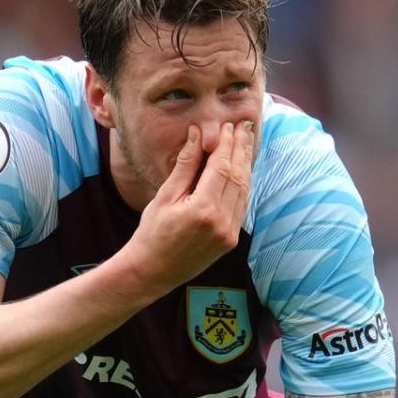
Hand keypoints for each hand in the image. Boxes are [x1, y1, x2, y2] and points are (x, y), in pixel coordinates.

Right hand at [125, 120, 253, 294]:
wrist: (153, 271)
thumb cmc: (152, 233)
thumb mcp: (165, 196)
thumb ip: (185, 165)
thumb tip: (198, 135)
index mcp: (202, 210)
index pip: (222, 168)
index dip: (227, 144)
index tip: (229, 126)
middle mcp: (221, 222)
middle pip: (237, 176)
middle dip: (240, 149)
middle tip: (243, 127)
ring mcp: (228, 233)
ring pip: (244, 191)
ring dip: (245, 165)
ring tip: (245, 143)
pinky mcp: (230, 240)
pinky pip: (241, 206)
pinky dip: (243, 185)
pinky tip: (242, 170)